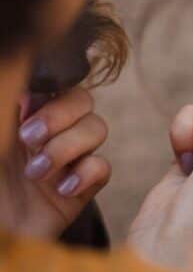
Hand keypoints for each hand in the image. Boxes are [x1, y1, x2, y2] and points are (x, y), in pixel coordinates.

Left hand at [0, 88, 109, 238]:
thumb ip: (6, 104)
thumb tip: (26, 80)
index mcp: (20, 117)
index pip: (54, 84)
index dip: (50, 89)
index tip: (23, 108)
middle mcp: (46, 134)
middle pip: (82, 100)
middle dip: (60, 115)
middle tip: (29, 139)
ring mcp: (66, 161)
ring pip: (97, 129)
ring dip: (68, 147)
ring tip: (36, 173)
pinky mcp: (79, 191)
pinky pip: (103, 167)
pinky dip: (86, 173)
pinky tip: (62, 189)